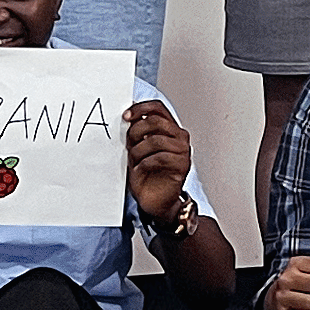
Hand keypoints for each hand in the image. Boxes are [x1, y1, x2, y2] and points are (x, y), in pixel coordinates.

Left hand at [124, 101, 191, 225]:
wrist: (155, 200)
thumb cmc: (146, 174)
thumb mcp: (137, 148)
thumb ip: (137, 132)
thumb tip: (128, 117)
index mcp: (169, 128)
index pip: (157, 108)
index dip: (140, 109)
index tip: (125, 116)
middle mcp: (179, 137)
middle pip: (155, 122)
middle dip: (136, 132)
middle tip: (129, 145)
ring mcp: (183, 151)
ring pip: (156, 140)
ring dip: (139, 151)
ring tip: (135, 161)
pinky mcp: (183, 165)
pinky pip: (160, 157)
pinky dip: (145, 163)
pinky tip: (141, 169)